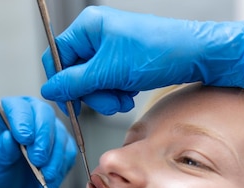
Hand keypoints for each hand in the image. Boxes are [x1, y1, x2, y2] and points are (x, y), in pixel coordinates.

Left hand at [0, 96, 76, 187]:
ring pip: (59, 133)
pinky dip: (60, 165)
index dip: (23, 120)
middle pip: (45, 114)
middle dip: (43, 138)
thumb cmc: (0, 170)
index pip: (19, 107)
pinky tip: (49, 175)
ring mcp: (51, 129)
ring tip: (42, 174)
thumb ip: (1, 150)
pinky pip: (68, 151)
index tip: (24, 138)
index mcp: (10, 113)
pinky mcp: (64, 145)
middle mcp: (33, 115)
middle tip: (37, 159)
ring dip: (53, 156)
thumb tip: (8, 137)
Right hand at [41, 6, 243, 114]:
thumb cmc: (157, 52)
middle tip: (107, 100)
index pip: (57, 57)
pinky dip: (116, 95)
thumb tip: (49, 89)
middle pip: (74, 74)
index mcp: (88, 27)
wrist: (194, 56)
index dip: (61, 83)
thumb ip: (74, 83)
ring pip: (91, 84)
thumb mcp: (108, 71)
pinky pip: (107, 85)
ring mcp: (110, 50)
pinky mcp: (122, 63)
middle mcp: (97, 35)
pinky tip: (129, 94)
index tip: (69, 103)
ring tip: (123, 97)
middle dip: (91, 93)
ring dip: (105, 98)